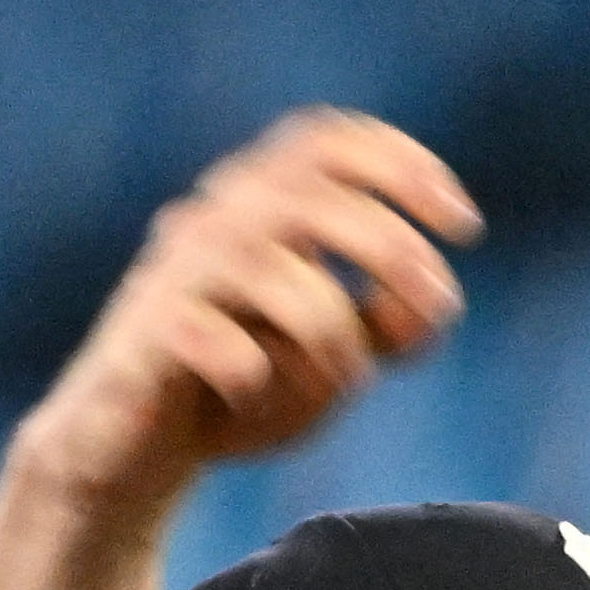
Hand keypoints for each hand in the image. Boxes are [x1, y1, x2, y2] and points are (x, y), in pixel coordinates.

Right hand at [16, 110, 477, 506]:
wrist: (126, 450)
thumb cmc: (239, 388)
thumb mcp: (335, 357)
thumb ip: (389, 325)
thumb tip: (434, 303)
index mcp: (255, 202)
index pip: (324, 139)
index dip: (401, 165)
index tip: (464, 226)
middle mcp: (212, 221)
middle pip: (312, 196)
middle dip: (392, 250)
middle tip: (437, 305)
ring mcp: (174, 275)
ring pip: (281, 280)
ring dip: (334, 338)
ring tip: (338, 385)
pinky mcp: (143, 339)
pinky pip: (223, 347)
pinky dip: (258, 379)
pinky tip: (250, 399)